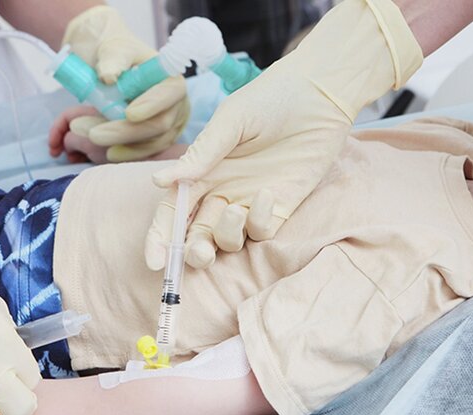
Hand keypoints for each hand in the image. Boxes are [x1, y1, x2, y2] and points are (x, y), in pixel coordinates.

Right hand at [48, 106, 108, 163]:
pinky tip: (80, 161)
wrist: (134, 156)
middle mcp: (95, 119)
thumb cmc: (107, 145)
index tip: (52, 146)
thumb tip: (68, 144)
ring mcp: (101, 132)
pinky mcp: (106, 143)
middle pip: (71, 127)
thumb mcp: (83, 141)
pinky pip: (88, 145)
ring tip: (71, 160)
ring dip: (71, 149)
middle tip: (56, 155)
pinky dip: (81, 152)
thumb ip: (69, 140)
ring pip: (79, 138)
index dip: (55, 130)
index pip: (65, 116)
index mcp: (88, 113)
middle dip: (61, 141)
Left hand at [62, 6, 189, 161]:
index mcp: (171, 80)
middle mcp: (175, 107)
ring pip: (148, 144)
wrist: (110, 67)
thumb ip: (112, 59)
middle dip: (125, 132)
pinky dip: (118, 152)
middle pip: (158, 125)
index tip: (129, 114)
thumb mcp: (113, 49)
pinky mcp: (152, 141)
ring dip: (115, 142)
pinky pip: (139, 152)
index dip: (152, 106)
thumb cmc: (117, 54)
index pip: (169, 94)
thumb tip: (109, 76)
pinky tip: (98, 150)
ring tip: (82, 132)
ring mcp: (167, 128)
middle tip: (93, 133)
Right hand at [144, 0, 422, 269]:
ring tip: (232, 211)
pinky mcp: (279, 209)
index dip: (160, 238)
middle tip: (198, 252)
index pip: (173, 211)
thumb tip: (159, 182)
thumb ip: (201, 155)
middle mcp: (222, 192)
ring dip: (223, 237)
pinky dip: (258, 222)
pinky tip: (268, 194)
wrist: (319, 96)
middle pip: (197, 234)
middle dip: (192, 251)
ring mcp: (249, 203)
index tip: (153, 261)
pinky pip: (261, 232)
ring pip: (227, 241)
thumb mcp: (230, 121)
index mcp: (202, 173)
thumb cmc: (269, 100)